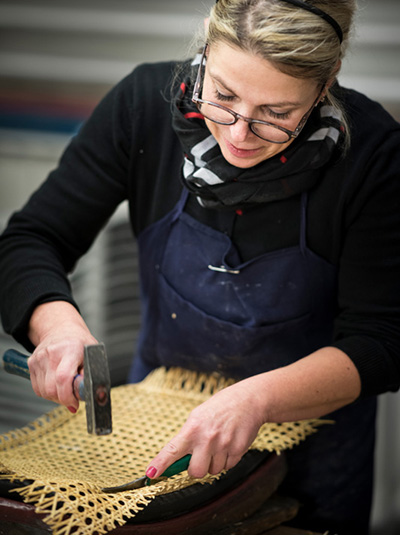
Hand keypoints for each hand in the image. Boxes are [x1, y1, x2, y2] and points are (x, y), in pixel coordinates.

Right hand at [27, 301, 97, 411]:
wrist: (61, 329)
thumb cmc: (80, 342)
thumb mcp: (92, 354)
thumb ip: (91, 373)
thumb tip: (88, 393)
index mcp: (70, 349)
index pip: (63, 378)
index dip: (68, 396)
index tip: (75, 402)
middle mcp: (52, 353)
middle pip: (51, 388)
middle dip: (63, 399)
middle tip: (73, 398)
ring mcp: (39, 358)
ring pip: (44, 392)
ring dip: (56, 397)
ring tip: (66, 389)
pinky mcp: (31, 363)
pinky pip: (38, 388)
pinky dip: (47, 393)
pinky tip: (57, 385)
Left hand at [145, 377, 265, 479]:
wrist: (248, 401)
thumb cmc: (220, 408)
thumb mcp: (198, 416)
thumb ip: (187, 437)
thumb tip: (178, 460)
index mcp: (192, 428)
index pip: (172, 450)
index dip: (160, 464)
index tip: (150, 474)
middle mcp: (207, 438)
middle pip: (195, 471)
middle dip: (197, 467)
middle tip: (201, 455)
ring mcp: (223, 445)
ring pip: (213, 471)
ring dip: (214, 462)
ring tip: (219, 443)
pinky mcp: (238, 450)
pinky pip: (227, 467)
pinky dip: (227, 460)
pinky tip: (229, 444)